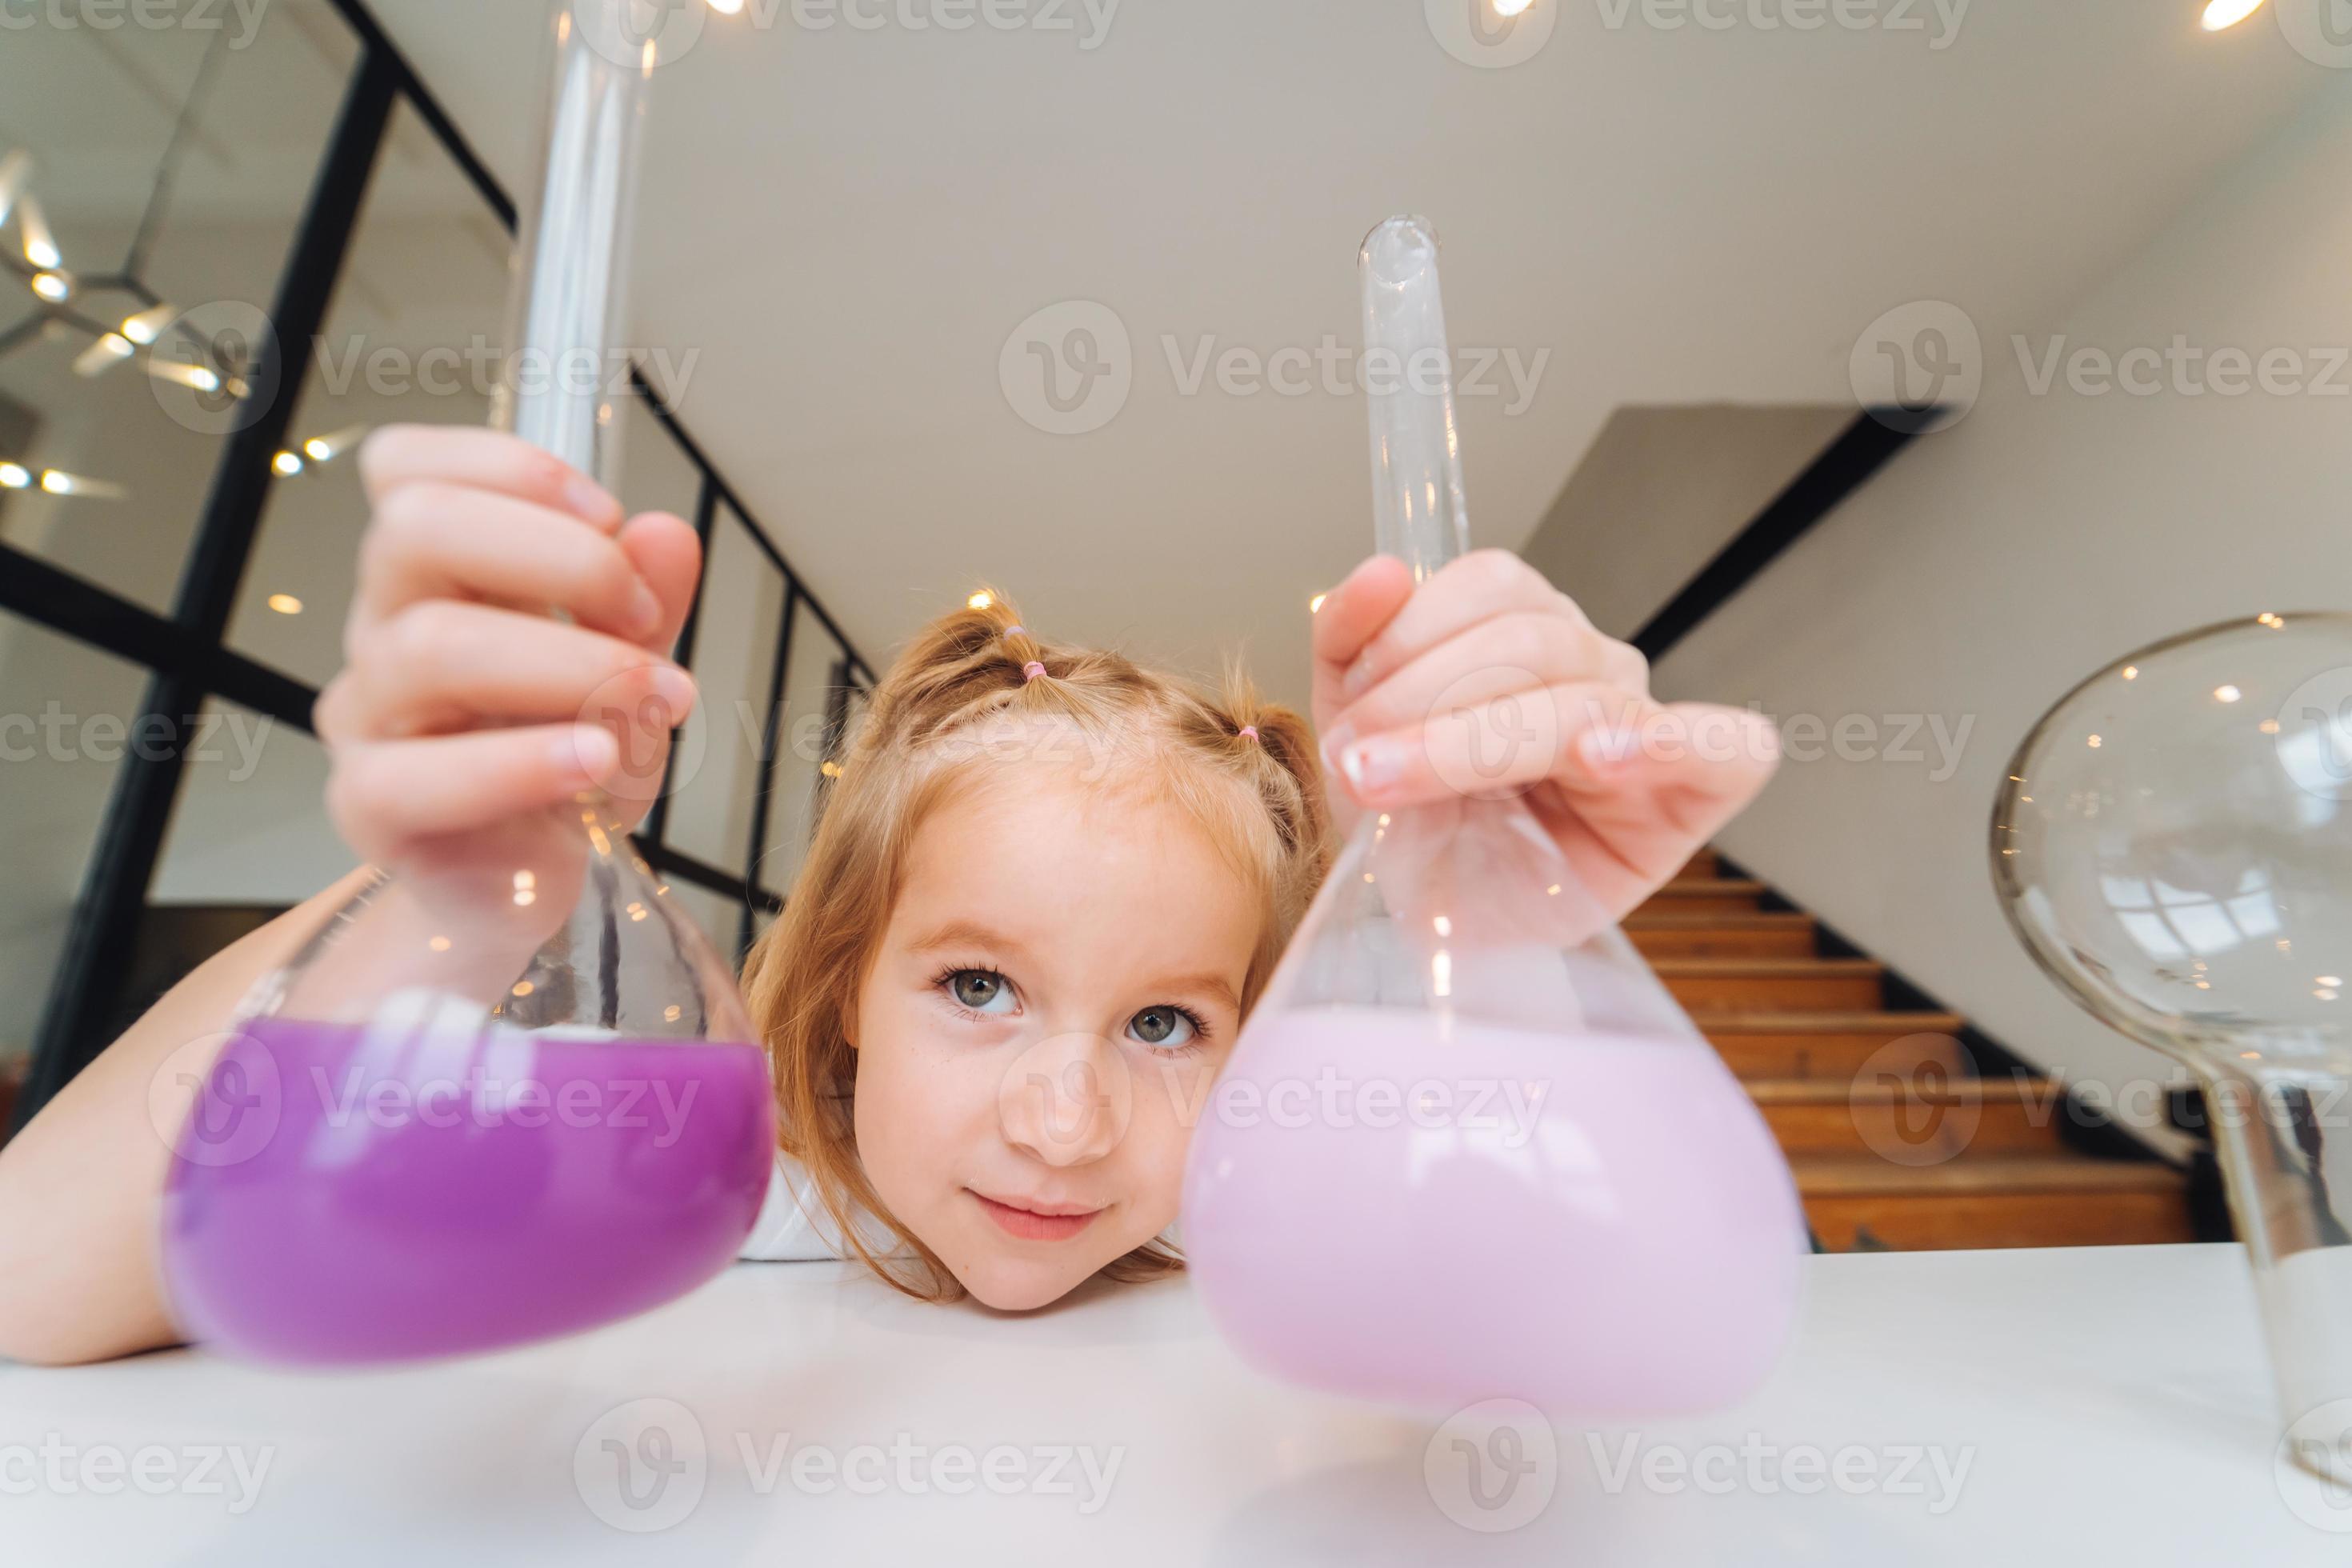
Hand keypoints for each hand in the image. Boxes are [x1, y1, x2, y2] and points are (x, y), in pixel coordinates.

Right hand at [316, 427, 701, 872]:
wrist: (527, 883)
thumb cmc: (567, 760)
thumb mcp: (629, 670)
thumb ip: (647, 601)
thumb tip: (665, 534)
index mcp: (434, 574)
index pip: (407, 468)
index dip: (507, 468)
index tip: (610, 514)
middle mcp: (384, 627)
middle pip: (415, 530)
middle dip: (556, 557)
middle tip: (645, 617)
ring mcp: (367, 717)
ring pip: (427, 647)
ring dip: (566, 663)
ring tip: (655, 696)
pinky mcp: (369, 807)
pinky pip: (417, 775)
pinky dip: (521, 762)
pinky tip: (599, 759)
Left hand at [1311, 550, 1777, 920]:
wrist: (1444, 930)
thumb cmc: (1421, 830)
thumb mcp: (1358, 730)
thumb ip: (1351, 644)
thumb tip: (1380, 571)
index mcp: (1527, 632)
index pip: (1494, 583)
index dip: (1412, 632)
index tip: (1348, 710)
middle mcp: (1595, 665)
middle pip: (1529, 637)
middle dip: (1424, 697)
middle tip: (1358, 762)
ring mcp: (1649, 723)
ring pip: (1579, 696)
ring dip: (1470, 741)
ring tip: (1394, 782)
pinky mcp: (1696, 794)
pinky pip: (1725, 747)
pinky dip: (1665, 742)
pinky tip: (1600, 758)